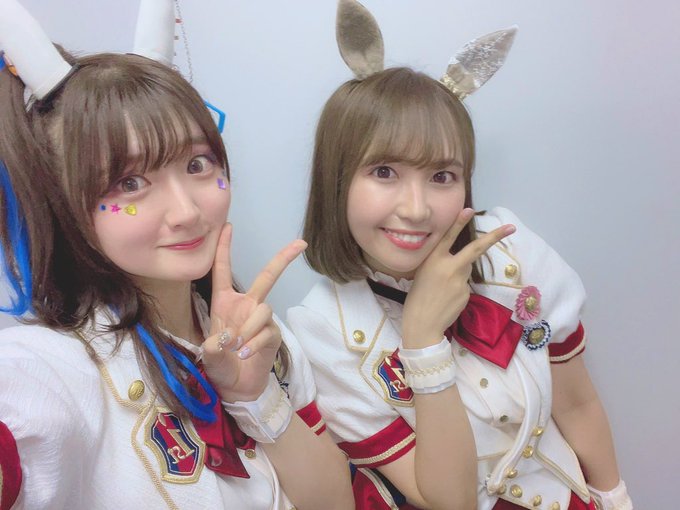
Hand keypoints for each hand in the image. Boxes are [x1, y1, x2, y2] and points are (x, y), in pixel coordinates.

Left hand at [200, 223, 306, 401]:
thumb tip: (221, 341)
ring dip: (248, 328)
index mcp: (226, 303)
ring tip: (236, 347)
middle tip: (300, 243)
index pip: (223, 271)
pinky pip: (267, 331)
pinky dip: (254, 343)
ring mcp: (262, 320)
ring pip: (263, 310)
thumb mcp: (208, 357)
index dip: (223, 248)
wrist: (236, 387)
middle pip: (267, 276)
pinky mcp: (273, 335)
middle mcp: (246, 306)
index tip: (228, 226)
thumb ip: (211, 349)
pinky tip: (245, 354)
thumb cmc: (220, 366)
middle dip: (283, 259)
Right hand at [402, 208, 514, 348]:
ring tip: (442, 290)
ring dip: (459, 274)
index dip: (459, 223)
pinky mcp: (467, 293)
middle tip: (511, 227)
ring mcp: (460, 281)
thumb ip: (440, 264)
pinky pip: (465, 286)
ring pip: (466, 270)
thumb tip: (460, 262)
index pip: (448, 237)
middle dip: (495, 236)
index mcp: (433, 260)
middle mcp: (449, 267)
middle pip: (476, 248)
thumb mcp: (422, 273)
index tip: (469, 210)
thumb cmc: (417, 297)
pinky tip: (447, 300)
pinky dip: (458, 290)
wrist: (422, 324)